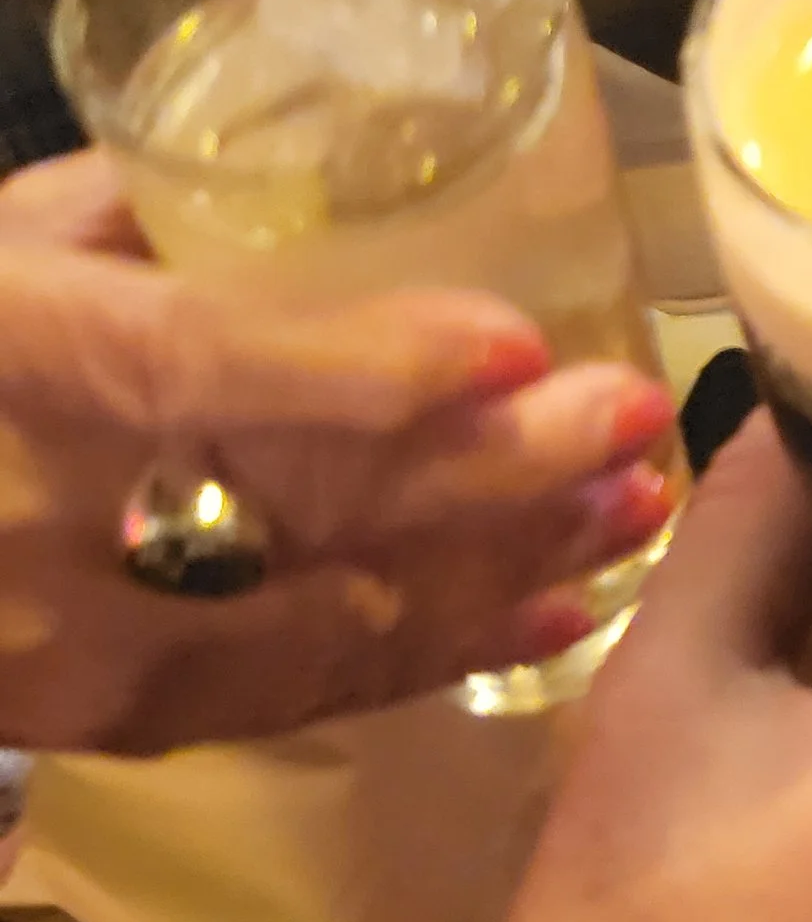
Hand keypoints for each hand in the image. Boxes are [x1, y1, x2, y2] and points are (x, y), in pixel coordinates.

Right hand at [0, 154, 675, 752]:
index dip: (375, 369)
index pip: (211, 373)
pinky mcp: (97, 721)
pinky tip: (545, 618)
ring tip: (630, 518)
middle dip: (491, 479)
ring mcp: (72, 647)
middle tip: (639, 427)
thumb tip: (247, 200)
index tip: (524, 349)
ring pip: (325, 623)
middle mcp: (47, 522)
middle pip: (303, 512)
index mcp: (17, 366)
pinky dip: (427, 654)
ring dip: (496, 572)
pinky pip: (289, 694)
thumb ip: (97, 223)